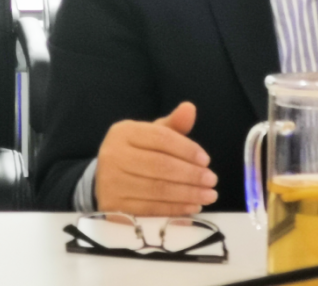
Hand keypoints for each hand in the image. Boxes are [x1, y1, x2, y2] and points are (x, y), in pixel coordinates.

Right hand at [94, 101, 218, 215]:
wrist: (105, 178)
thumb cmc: (136, 152)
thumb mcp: (152, 134)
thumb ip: (173, 125)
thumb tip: (189, 108)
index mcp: (124, 132)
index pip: (161, 139)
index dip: (187, 149)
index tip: (206, 160)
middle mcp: (113, 155)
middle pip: (160, 165)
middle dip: (191, 174)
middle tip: (212, 180)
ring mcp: (111, 182)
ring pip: (157, 189)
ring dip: (187, 194)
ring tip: (209, 195)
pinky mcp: (113, 206)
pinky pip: (150, 208)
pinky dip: (174, 209)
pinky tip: (192, 207)